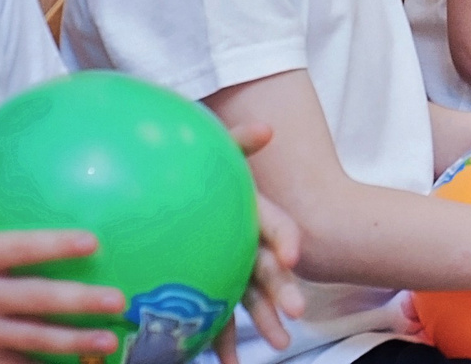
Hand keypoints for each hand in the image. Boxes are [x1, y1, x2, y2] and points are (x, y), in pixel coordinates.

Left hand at [213, 122, 302, 362]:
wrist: (174, 192)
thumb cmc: (197, 170)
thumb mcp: (218, 152)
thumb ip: (237, 141)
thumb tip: (266, 129)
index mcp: (253, 213)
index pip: (277, 227)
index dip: (286, 239)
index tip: (291, 257)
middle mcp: (248, 243)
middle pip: (271, 269)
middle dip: (285, 291)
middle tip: (296, 312)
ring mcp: (233, 268)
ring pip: (252, 299)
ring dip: (266, 323)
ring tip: (278, 344)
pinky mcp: (212, 289)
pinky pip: (219, 316)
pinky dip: (222, 341)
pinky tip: (225, 362)